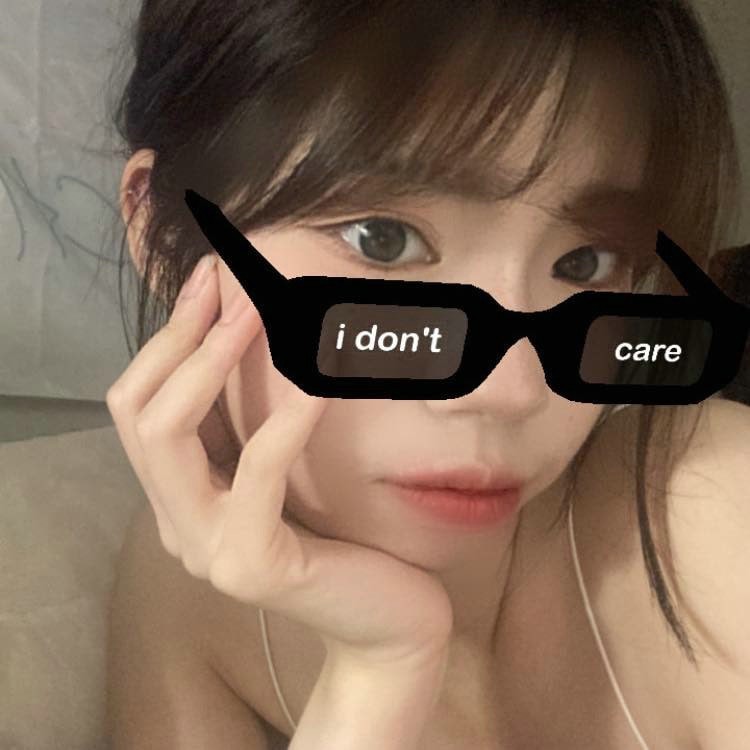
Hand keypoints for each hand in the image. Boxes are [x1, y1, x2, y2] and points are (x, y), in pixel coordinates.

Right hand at [107, 253, 453, 666]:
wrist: (387, 620)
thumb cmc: (343, 536)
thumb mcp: (284, 470)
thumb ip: (249, 423)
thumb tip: (245, 327)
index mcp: (179, 498)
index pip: (138, 405)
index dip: (169, 339)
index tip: (208, 280)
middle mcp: (175, 523)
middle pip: (138, 412)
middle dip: (181, 338)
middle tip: (227, 283)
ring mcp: (204, 548)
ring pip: (170, 435)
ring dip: (213, 361)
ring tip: (258, 310)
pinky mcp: (250, 564)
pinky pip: (256, 471)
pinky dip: (283, 416)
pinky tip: (318, 380)